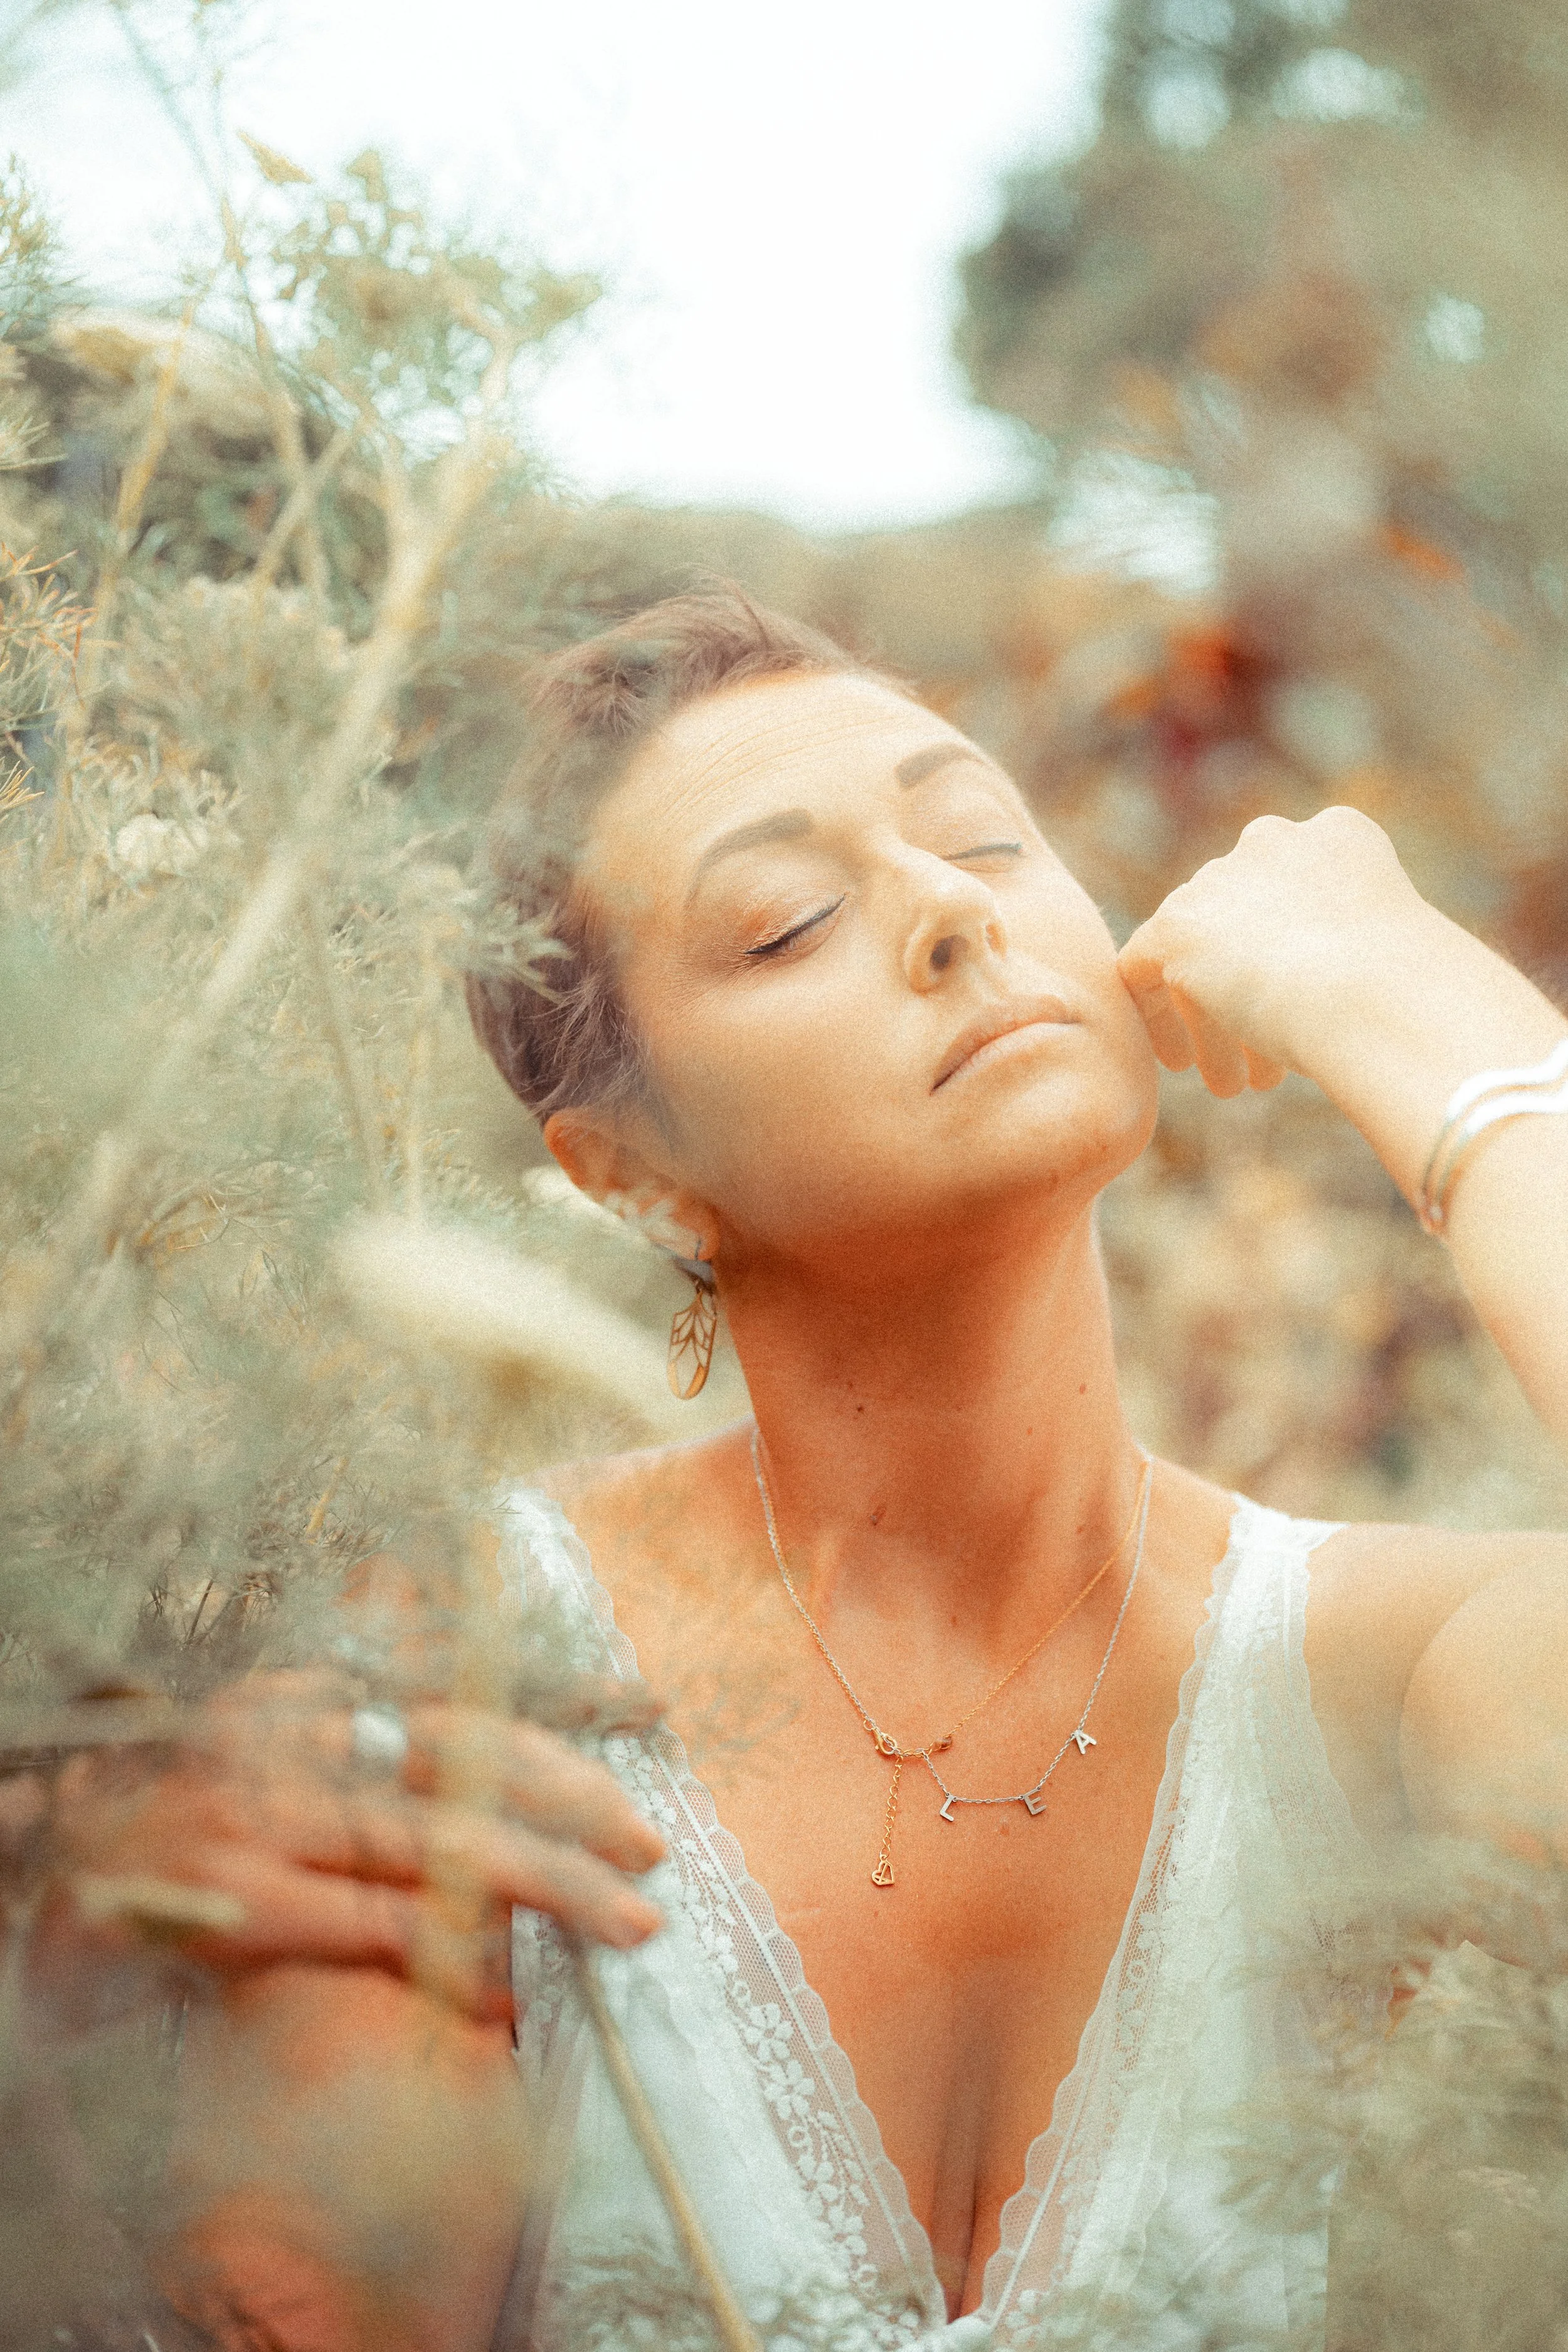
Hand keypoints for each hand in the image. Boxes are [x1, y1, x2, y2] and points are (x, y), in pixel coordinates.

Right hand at [34, 1670, 666, 2024]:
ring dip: (553, 1886)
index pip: (455, 1692)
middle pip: (471, 1753)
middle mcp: (297, 1740)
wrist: (48, 1887)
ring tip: (632, 1918)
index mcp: (307, 1697)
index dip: (557, 1709)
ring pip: (448, 1842)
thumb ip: (345, 1723)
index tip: (645, 1721)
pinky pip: (383, 1927)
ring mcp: (273, 1819)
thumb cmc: (165, 1830)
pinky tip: (515, 1992)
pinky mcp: (252, 1903)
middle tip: (652, 1844)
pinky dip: (457, 1957)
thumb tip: (448, 1715)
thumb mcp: (254, 1744)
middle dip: (575, 1797)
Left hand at [1116, 806, 1433, 1096]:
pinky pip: (1142, 967)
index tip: (1299, 1005)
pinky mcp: (1175, 924)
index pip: (1291, 892)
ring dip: (1217, 1022)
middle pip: (1241, 924)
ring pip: (1198, 953)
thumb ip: (1351, 950)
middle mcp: (1273, 842)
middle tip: (1265, 1060)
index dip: (1289, 957)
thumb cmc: (1408, 995)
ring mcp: (1219, 878)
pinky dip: (1159, 1016)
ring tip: (1234, 1083)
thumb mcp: (1391, 958)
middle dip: (1252, 993)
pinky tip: (1182, 1061)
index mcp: (1338, 837)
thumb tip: (1327, 993)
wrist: (1372, 991)